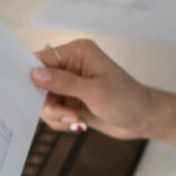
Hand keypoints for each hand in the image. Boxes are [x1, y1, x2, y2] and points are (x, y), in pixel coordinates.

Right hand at [31, 38, 157, 139]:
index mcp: (76, 53)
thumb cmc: (127, 101)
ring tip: (75, 119)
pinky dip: (60, 120)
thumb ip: (63, 83)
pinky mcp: (70, 99)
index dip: (31, 77)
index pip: (41, 59)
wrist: (143, 119)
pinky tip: (77, 122)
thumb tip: (34, 74)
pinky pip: (52, 111)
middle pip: (38, 83)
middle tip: (68, 114)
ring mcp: (70, 84)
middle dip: (48, 103)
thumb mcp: (95, 92)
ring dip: (56, 114)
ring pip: (43, 100)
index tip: (32, 95)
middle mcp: (70, 65)